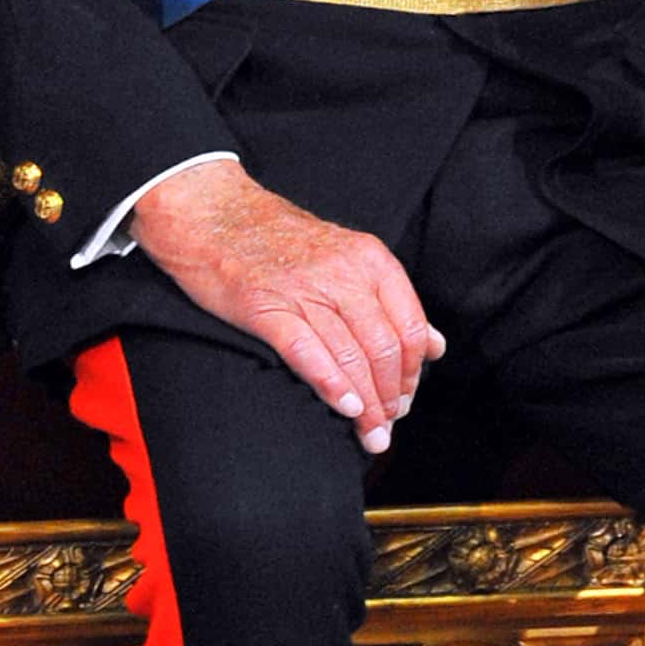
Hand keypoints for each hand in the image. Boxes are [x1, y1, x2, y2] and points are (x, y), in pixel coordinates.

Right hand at [130, 162, 442, 453]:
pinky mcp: (263, 306)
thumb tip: (435, 345)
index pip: (411, 328)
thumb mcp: (345, 253)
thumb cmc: (274, 236)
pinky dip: (331, 384)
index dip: (413, 373)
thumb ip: (389, 299)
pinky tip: (344, 408)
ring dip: (367, 407)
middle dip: (391, 399)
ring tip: (370, 436)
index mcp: (369, 258)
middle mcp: (343, 272)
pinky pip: (307, 351)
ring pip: (351, 357)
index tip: (403, 399)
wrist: (208, 209)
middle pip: (384, 349)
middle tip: (386, 429)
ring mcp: (302, 289)